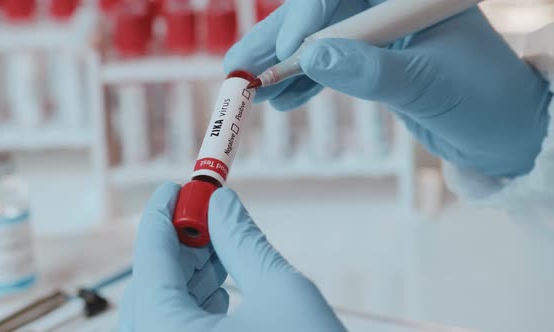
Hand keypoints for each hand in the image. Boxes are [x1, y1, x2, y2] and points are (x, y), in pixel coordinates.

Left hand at [119, 183, 345, 331]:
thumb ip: (243, 241)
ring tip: (219, 246)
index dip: (162, 214)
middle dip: (180, 246)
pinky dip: (192, 309)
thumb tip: (222, 202)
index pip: (150, 260)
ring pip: (162, 314)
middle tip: (207, 214)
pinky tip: (220, 291)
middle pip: (152, 288)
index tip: (173, 185)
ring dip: (188, 277)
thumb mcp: (283, 291)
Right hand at [224, 0, 551, 177]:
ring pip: (320, 40)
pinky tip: (281, 98)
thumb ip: (371, 71)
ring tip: (249, 86)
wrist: (502, 132)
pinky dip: (305, 82)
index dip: (306, 16)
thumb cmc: (482, 102)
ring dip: (283, 65)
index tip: (284, 54)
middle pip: (321, 13)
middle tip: (239, 64)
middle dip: (278, 41)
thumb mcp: (426, 85)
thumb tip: (313, 57)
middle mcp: (389, 6)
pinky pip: (331, 64)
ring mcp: (380, 34)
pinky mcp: (375, 60)